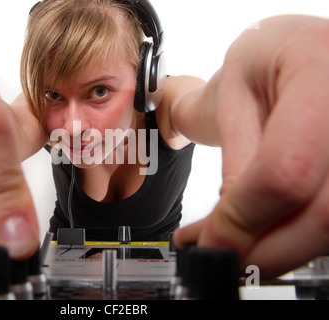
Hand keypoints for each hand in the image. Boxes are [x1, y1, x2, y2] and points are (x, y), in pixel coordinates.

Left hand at [175, 15, 328, 277]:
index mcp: (318, 74)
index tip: (209, 241)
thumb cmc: (265, 61)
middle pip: (322, 214)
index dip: (243, 217)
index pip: (285, 170)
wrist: (303, 52)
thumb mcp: (233, 92)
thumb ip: (236, 157)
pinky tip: (267, 233)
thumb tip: (229, 225)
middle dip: (264, 252)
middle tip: (221, 257)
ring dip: (281, 250)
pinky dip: (299, 237)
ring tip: (237, 245)